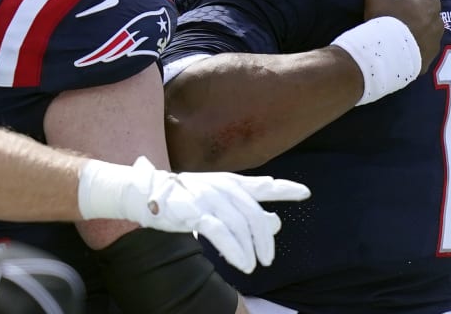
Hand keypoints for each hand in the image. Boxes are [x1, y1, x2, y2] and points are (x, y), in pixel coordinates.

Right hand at [80, 157, 309, 273]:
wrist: (144, 193)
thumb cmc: (182, 198)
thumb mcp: (217, 201)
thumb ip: (246, 210)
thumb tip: (276, 222)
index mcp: (229, 182)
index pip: (262, 185)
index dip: (285, 189)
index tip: (306, 192)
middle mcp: (222, 186)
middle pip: (253, 214)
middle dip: (264, 238)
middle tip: (268, 259)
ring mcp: (208, 197)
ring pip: (239, 225)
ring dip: (249, 249)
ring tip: (253, 266)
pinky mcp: (194, 211)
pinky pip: (220, 232)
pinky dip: (234, 249)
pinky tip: (241, 262)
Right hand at [362, 0, 441, 72]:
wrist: (388, 52)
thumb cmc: (386, 18)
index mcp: (431, 4)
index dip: (409, 2)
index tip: (396, 7)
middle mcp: (439, 24)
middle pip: (426, 19)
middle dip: (414, 21)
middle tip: (395, 24)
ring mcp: (435, 45)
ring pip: (425, 38)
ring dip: (414, 38)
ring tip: (394, 42)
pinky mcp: (428, 62)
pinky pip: (419, 55)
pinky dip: (411, 54)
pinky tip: (396, 54)